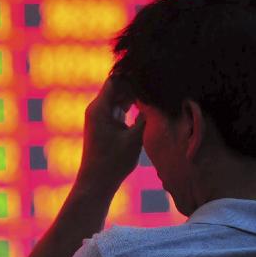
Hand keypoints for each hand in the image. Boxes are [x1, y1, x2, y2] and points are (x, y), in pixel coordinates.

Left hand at [75, 77, 145, 195]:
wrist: (97, 183)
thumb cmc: (113, 163)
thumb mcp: (134, 138)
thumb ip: (146, 117)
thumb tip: (158, 100)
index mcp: (99, 108)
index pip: (115, 80)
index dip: (132, 75)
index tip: (150, 73)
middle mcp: (97, 109)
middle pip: (117, 87)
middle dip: (135, 85)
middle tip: (156, 83)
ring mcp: (100, 117)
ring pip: (118, 98)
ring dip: (134, 96)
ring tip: (154, 93)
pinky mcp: (104, 125)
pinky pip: (118, 108)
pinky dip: (130, 106)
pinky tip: (146, 107)